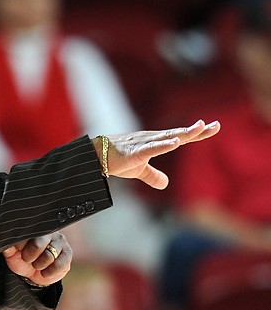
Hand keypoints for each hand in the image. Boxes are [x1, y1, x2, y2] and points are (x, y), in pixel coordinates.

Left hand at [3, 233, 71, 286]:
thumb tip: (4, 241)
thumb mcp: (12, 254)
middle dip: (30, 256)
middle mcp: (48, 232)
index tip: (19, 251)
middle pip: (38, 242)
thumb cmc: (22, 260)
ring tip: (37, 266)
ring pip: (49, 255)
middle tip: (27, 260)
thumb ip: (8, 247)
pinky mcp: (67, 253)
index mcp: (33, 229)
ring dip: (40, 265)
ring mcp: (59, 241)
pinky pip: (60, 264)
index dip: (20, 246)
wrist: (34, 275)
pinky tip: (45, 272)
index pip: (26, 233)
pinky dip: (50, 272)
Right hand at [93, 120, 219, 189]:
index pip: (180, 137)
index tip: (214, 127)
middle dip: (197, 131)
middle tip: (215, 125)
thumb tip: (166, 184)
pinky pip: (151, 148)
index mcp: (155, 142)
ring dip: (183, 133)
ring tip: (198, 127)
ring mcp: (143, 144)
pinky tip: (174, 142)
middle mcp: (152, 139)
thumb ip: (153, 175)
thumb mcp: (138, 170)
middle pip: (178, 134)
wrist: (94, 156)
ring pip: (167, 137)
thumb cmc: (116, 160)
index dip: (197, 133)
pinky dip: (163, 145)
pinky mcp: (134, 152)